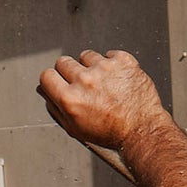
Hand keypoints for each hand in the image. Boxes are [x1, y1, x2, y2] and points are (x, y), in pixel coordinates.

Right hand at [38, 48, 166, 156]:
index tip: (58, 82)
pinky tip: (115, 78)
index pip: (47, 76)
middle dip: (69, 72)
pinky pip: (108, 54)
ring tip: (101, 82)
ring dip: (90, 66)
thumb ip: (56, 108)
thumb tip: (45, 91)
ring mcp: (104, 68)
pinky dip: (111, 64)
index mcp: (70, 99)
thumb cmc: (111, 133)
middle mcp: (85, 81)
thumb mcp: (75, 129)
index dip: (52, 80)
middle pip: (63, 62)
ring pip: (85, 55)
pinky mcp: (122, 61)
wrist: (142, 130)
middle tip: (82, 85)